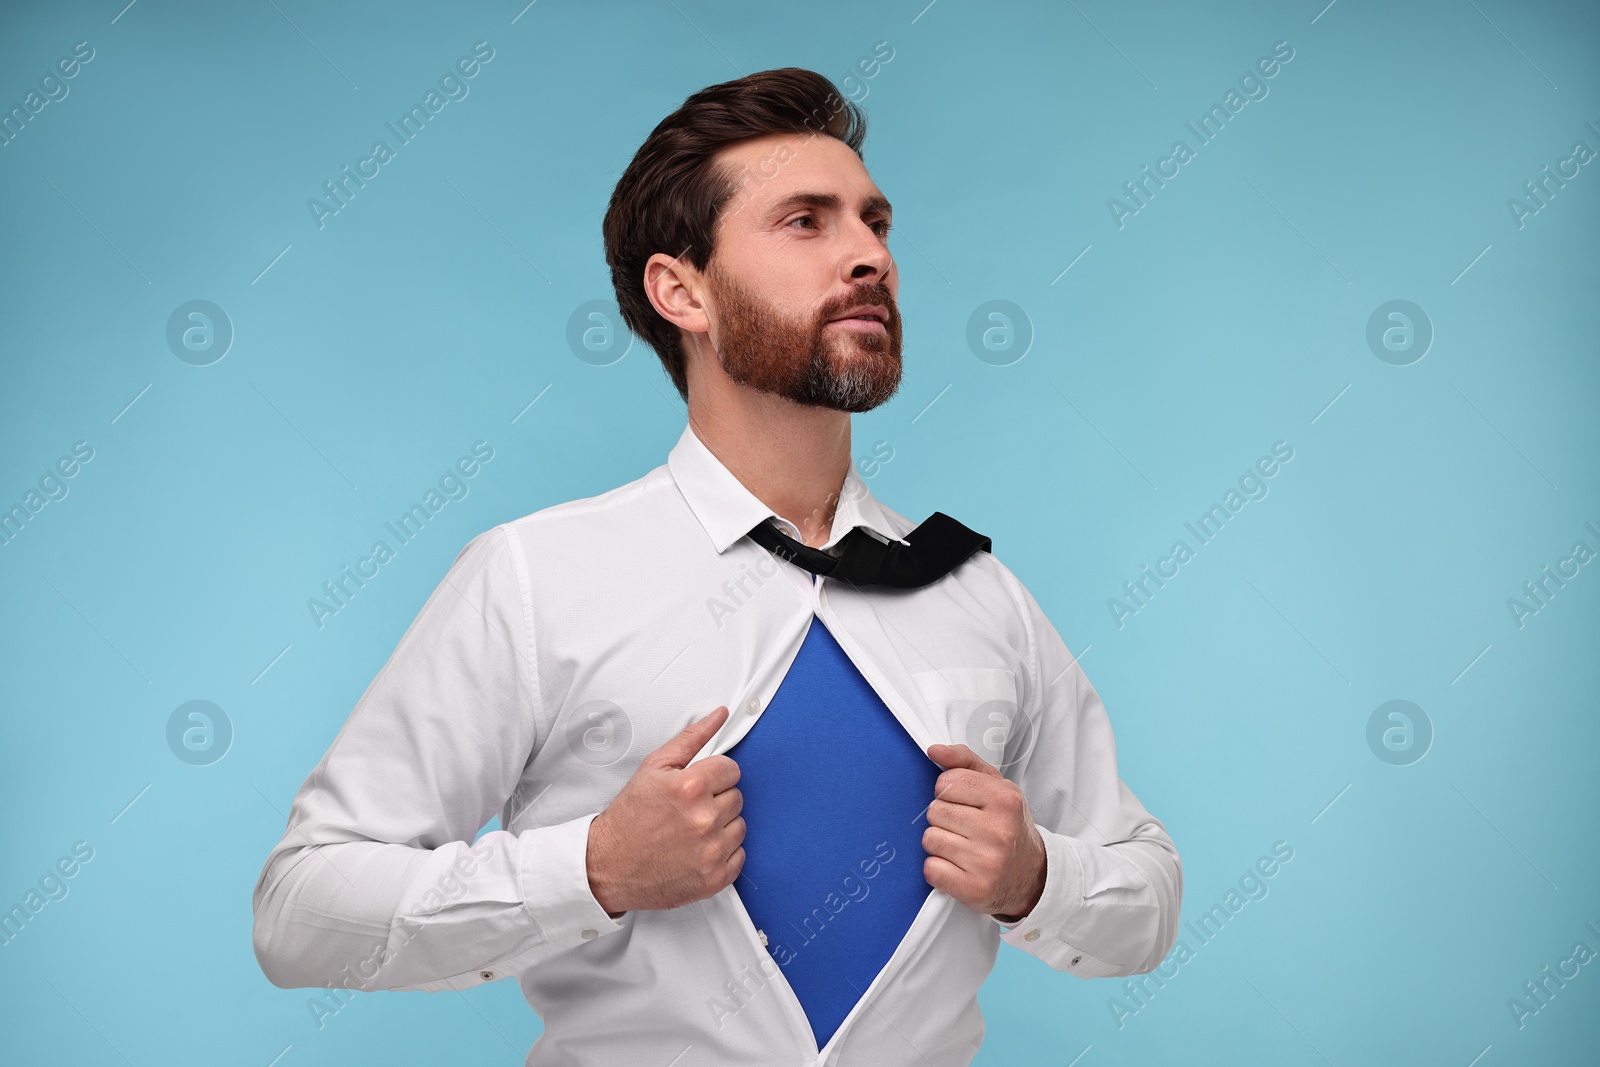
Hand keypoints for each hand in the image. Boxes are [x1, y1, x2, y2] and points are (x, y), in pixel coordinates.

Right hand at [586, 706, 744, 915]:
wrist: (608, 866)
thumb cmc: (629, 819)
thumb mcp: (653, 768)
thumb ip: (691, 738)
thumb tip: (719, 716)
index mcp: (690, 787)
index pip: (732, 769)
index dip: (714, 775)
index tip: (699, 785)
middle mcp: (704, 819)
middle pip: (737, 797)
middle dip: (716, 799)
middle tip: (689, 809)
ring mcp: (711, 851)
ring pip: (740, 826)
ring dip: (721, 826)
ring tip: (692, 830)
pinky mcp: (715, 878)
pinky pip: (739, 856)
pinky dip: (723, 853)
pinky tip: (698, 849)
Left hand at [922, 743, 1045, 921]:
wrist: (1032, 876)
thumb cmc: (1008, 826)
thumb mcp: (997, 786)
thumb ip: (964, 761)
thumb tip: (933, 750)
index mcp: (1005, 799)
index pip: (947, 782)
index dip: (948, 791)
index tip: (963, 802)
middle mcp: (998, 830)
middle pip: (935, 811)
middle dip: (944, 818)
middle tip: (965, 828)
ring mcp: (987, 862)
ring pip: (930, 839)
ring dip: (940, 843)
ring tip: (962, 847)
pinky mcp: (974, 889)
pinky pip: (931, 869)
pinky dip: (938, 869)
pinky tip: (958, 867)